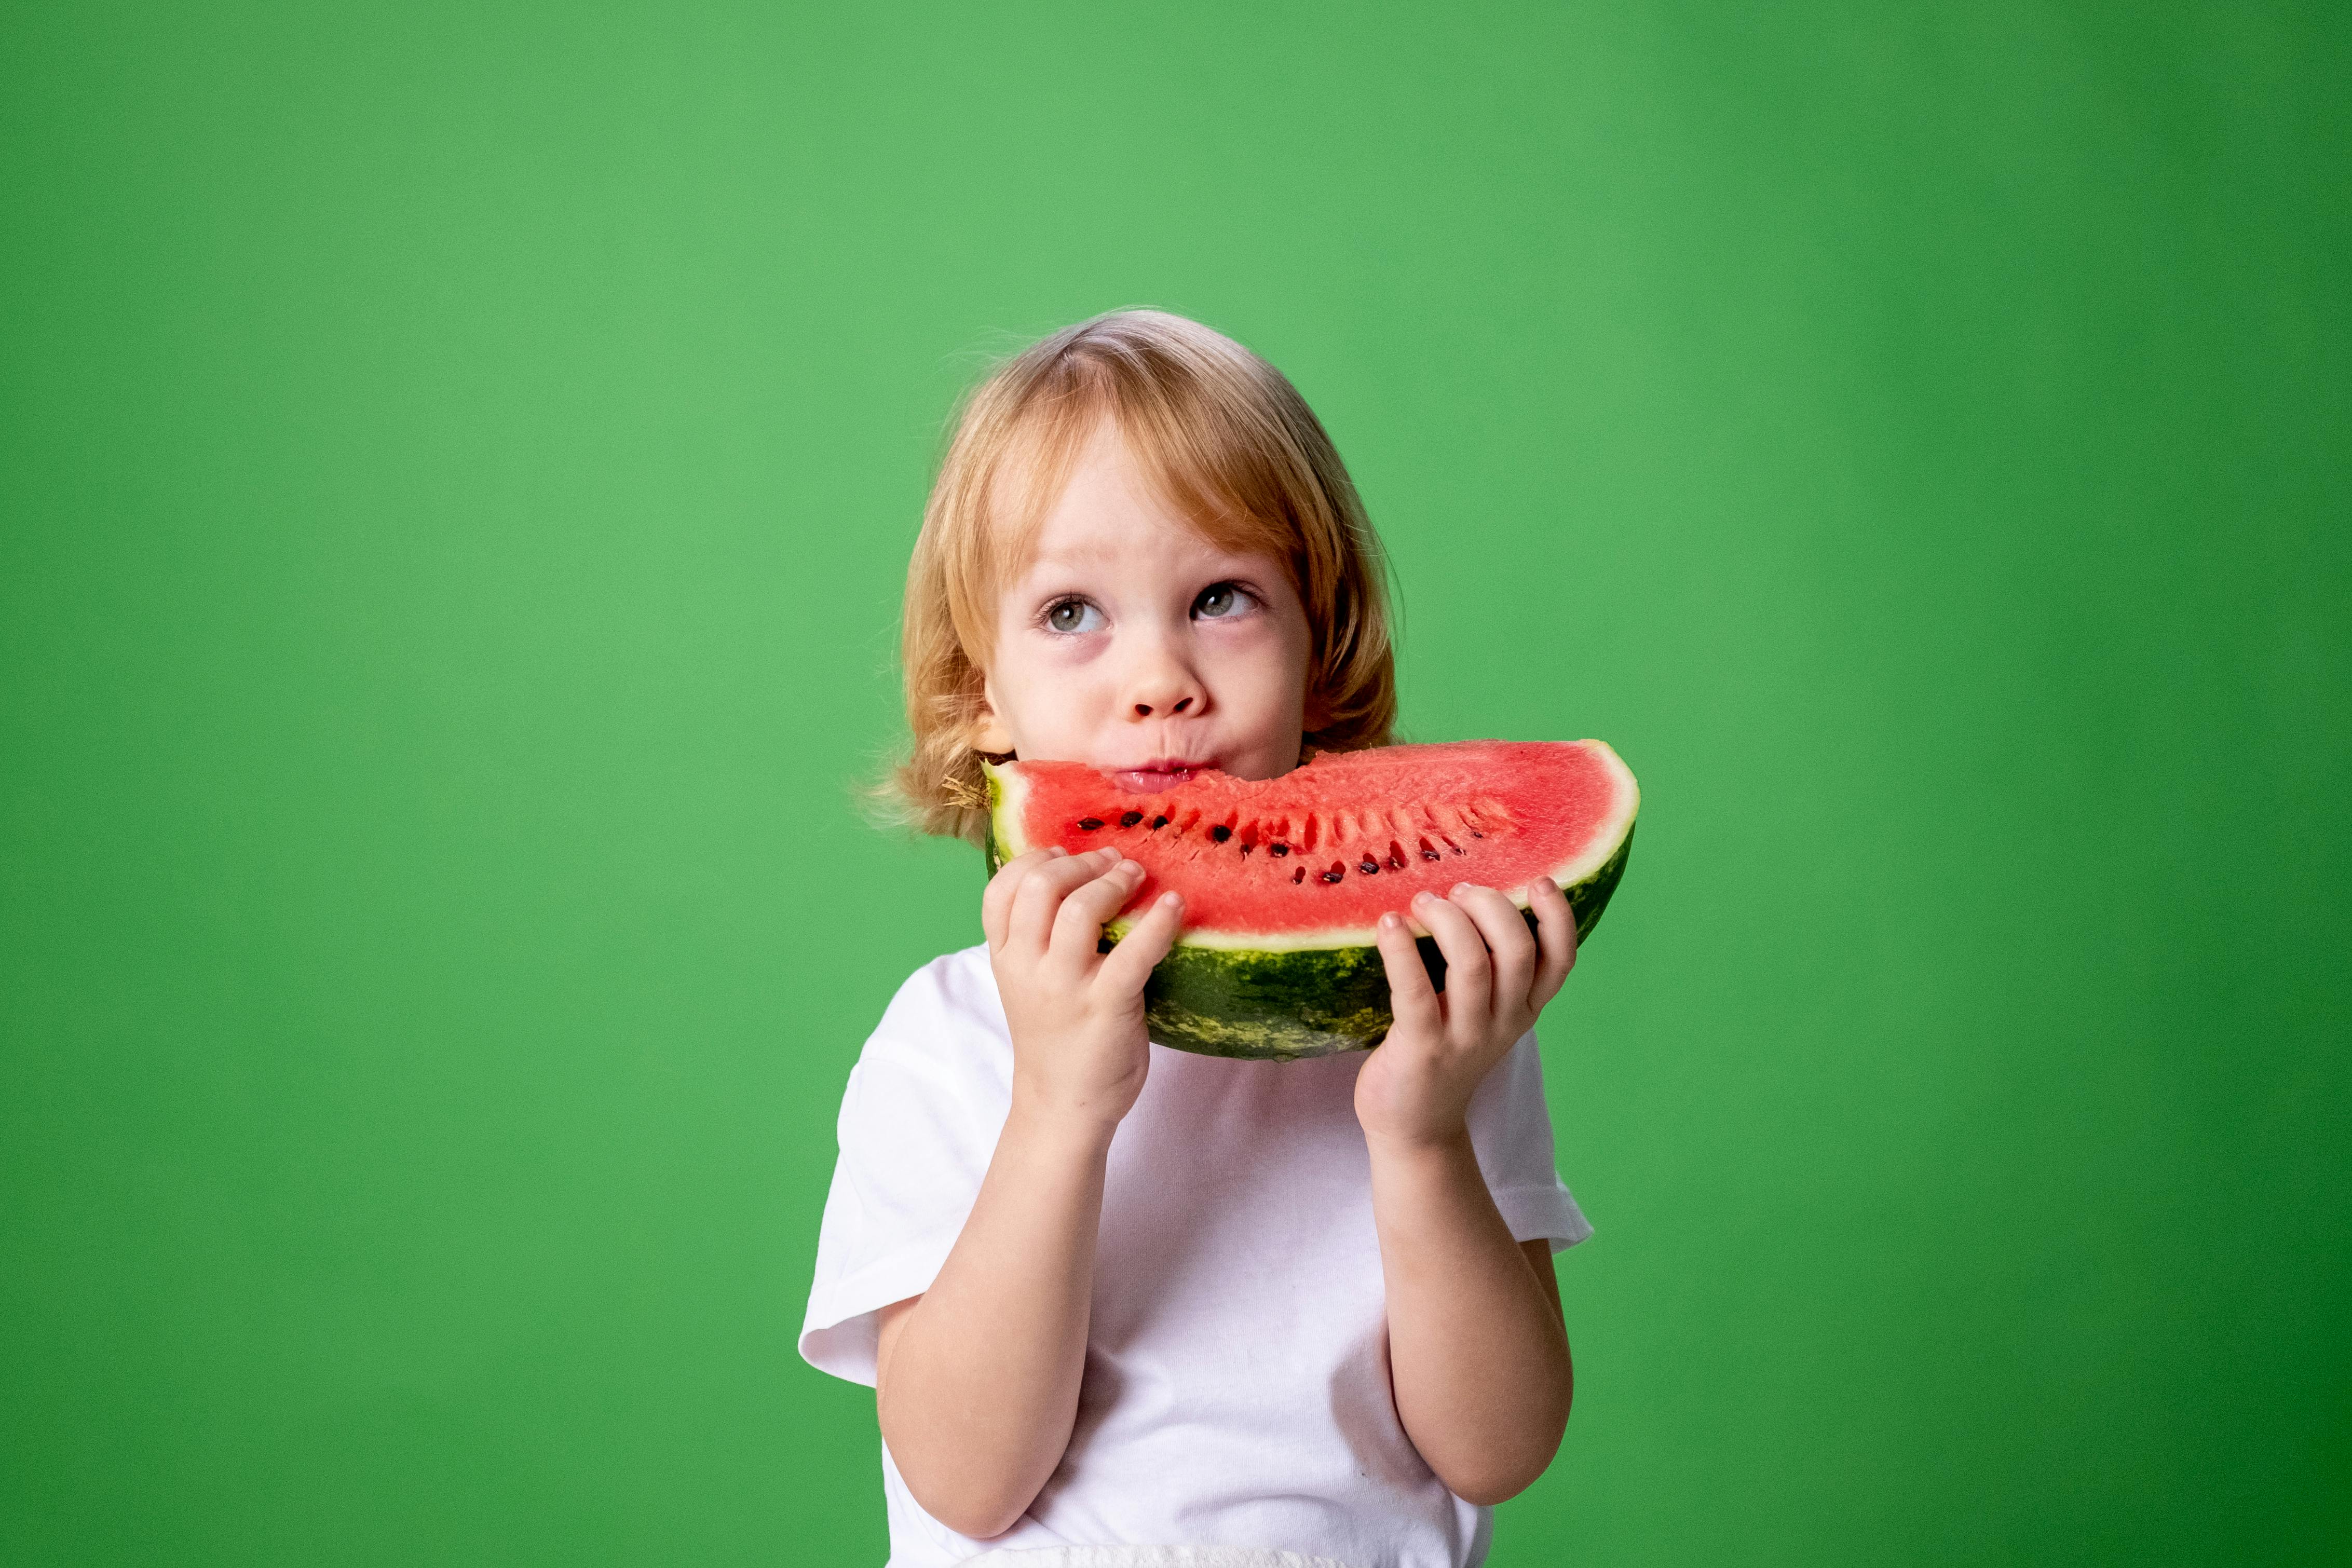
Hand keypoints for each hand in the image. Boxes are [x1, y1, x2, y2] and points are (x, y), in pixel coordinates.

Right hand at [982, 846, 1185, 1131]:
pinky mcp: (1107, 1005)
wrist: (1063, 1105)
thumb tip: (1077, 877)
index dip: (1035, 859)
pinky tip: (1173, 905)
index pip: (1001, 889)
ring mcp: (1065, 987)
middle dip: (1081, 863)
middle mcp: (1027, 967)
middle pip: (1038, 886)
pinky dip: (1158, 921)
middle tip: (1113, 863)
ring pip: (1079, 910)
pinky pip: (1134, 952)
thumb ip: (1037, 937)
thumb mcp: (1027, 982)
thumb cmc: (1055, 1036)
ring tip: (1137, 877)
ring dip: (1113, 882)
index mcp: (1004, 957)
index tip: (1066, 853)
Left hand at [1354, 878, 1576, 1149]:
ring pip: (1472, 965)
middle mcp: (1503, 1023)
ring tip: (1421, 902)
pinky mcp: (1422, 1050)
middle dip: (1490, 906)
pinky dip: (1402, 951)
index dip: (1558, 917)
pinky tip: (1389, 924)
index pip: (1560, 961)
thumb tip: (1467, 896)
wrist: (1415, 1127)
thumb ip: (1489, 968)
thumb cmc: (1444, 1053)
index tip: (1539, 881)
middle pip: (1517, 950)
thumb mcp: (1483, 1015)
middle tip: (1456, 891)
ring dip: (1446, 920)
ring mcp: (1465, 1038)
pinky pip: (1415, 992)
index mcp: (1524, 1009)